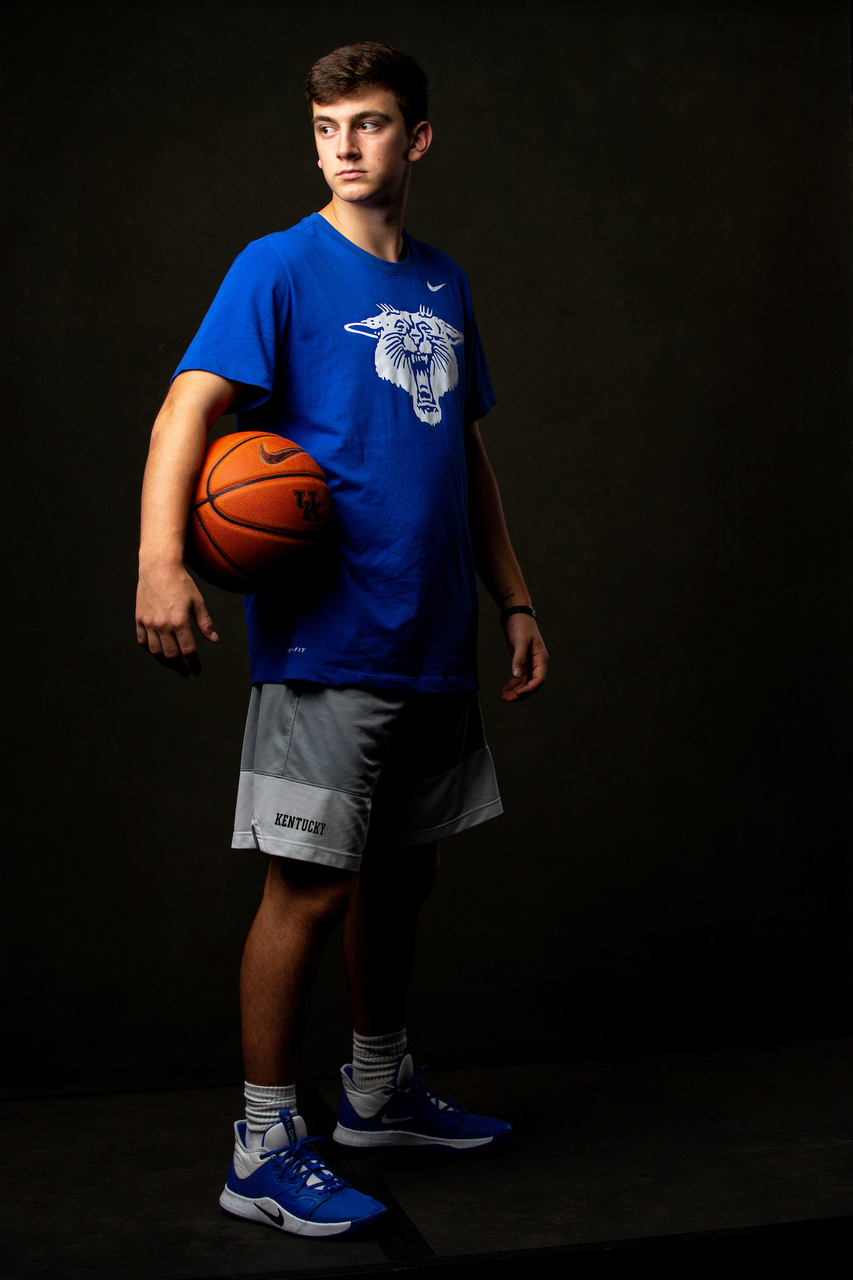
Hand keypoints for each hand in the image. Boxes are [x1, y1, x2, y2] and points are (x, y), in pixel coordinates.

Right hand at [135, 561, 217, 676]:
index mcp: (179, 621)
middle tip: (186, 672)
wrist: (159, 567)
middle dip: (180, 667)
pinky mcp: (139, 619)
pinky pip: (143, 641)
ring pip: (156, 652)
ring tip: (174, 665)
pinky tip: (158, 652)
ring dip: (165, 662)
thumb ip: (205, 623)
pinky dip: (150, 650)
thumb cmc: (181, 583)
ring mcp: (149, 623)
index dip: (194, 664)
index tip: (197, 671)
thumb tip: (214, 640)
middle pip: (171, 656)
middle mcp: (162, 625)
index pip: (188, 651)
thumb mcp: (198, 601)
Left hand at [500, 613, 547, 701]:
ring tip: (503, 697)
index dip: (529, 688)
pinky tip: (503, 690)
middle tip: (507, 699)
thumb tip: (517, 676)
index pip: (539, 679)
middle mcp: (537, 663)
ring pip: (524, 683)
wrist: (516, 615)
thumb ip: (519, 659)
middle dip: (520, 693)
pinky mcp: (521, 662)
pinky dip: (511, 684)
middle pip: (531, 684)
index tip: (518, 693)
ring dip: (514, 691)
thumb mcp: (520, 641)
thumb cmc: (521, 625)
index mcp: (540, 658)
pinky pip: (518, 678)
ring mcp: (529, 664)